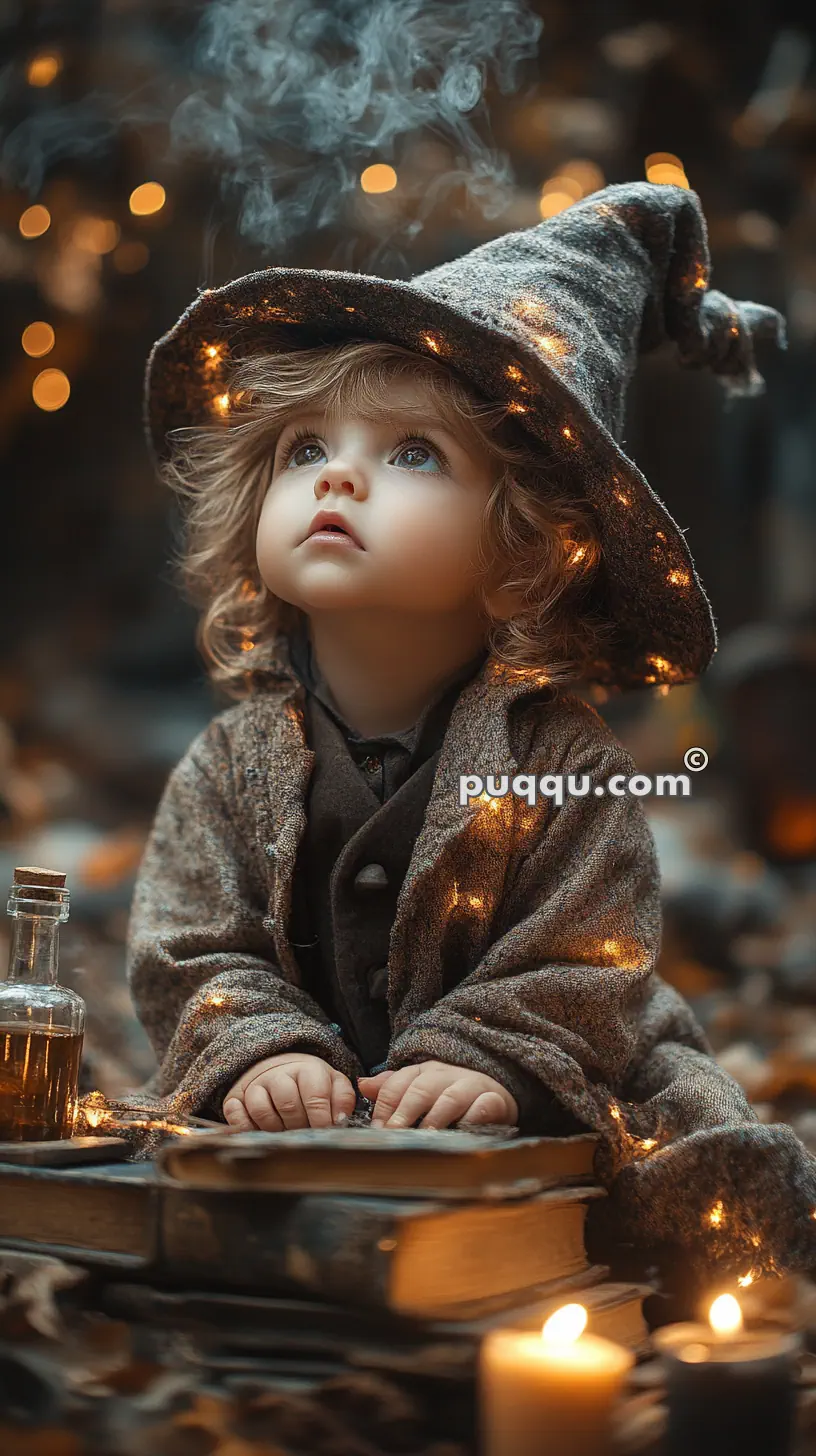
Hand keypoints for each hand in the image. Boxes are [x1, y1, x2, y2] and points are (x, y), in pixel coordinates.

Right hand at [222, 1052, 356, 1131]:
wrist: (278, 1069)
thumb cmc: (309, 1083)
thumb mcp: (332, 1084)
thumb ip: (342, 1099)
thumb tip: (341, 1120)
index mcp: (307, 1069)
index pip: (315, 1096)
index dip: (321, 1119)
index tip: (325, 1133)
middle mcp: (278, 1074)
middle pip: (288, 1105)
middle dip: (299, 1126)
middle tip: (304, 1135)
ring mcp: (255, 1085)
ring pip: (261, 1109)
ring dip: (274, 1128)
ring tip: (284, 1133)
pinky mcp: (235, 1097)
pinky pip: (234, 1112)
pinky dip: (243, 1125)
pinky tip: (257, 1131)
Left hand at [357, 1060, 517, 1129]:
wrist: (496, 1090)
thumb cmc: (451, 1093)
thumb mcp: (420, 1088)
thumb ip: (392, 1089)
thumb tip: (361, 1085)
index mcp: (425, 1072)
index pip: (399, 1083)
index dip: (385, 1105)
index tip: (376, 1129)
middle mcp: (446, 1076)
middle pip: (421, 1089)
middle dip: (405, 1111)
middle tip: (393, 1134)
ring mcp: (472, 1086)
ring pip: (450, 1098)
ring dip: (436, 1117)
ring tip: (425, 1136)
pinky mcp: (495, 1099)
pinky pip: (485, 1106)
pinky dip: (475, 1116)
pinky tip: (464, 1130)